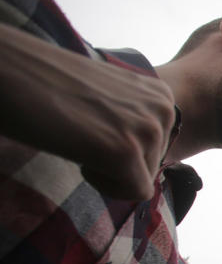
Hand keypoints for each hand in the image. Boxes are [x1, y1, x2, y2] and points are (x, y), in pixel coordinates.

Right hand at [0, 24, 175, 200]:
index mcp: (161, 93)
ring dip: (107, 171)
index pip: (157, 148)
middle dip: (116, 162)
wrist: (9, 70)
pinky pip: (134, 193)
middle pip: (152, 166)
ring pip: (142, 180)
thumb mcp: (110, 98)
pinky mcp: (127, 151)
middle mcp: (164, 108)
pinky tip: (79, 153)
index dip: (121, 148)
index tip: (92, 125)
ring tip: (78, 137)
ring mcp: (148, 129)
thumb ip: (135, 121)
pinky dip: (104, 184)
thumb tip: (145, 157)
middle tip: (80, 132)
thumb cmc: (50, 85)